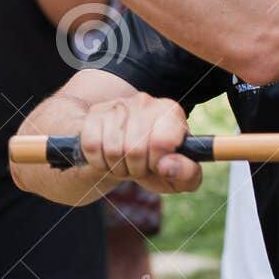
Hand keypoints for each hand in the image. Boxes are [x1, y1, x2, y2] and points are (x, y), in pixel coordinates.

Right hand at [77, 92, 200, 193]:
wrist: (124, 156)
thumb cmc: (156, 166)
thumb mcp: (179, 176)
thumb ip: (186, 174)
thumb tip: (167, 166)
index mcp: (171, 113)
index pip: (161, 142)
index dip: (156, 163)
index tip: (156, 166)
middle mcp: (146, 102)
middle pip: (134, 149)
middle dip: (134, 169)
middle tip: (137, 168)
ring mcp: (118, 105)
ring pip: (112, 149)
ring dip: (116, 168)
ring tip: (124, 164)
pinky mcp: (95, 113)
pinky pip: (91, 146)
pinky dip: (97, 162)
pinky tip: (107, 158)